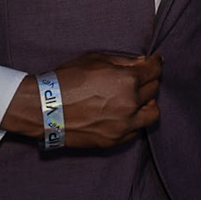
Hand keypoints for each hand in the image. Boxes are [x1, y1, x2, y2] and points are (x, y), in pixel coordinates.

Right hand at [2, 50, 161, 147]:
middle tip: (140, 78)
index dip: (156, 63)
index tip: (155, 61)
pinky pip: (136, 130)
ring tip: (137, 99)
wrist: (44, 109)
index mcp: (127, 80)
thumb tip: (142, 63)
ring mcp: (123, 124)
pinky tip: (125, 114)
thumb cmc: (66, 79)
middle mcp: (130, 103)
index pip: (154, 70)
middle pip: (154, 89)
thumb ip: (123, 61)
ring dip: (148, 104)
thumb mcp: (94, 59)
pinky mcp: (114, 140)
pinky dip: (135, 121)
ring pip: (152, 113)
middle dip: (148, 81)